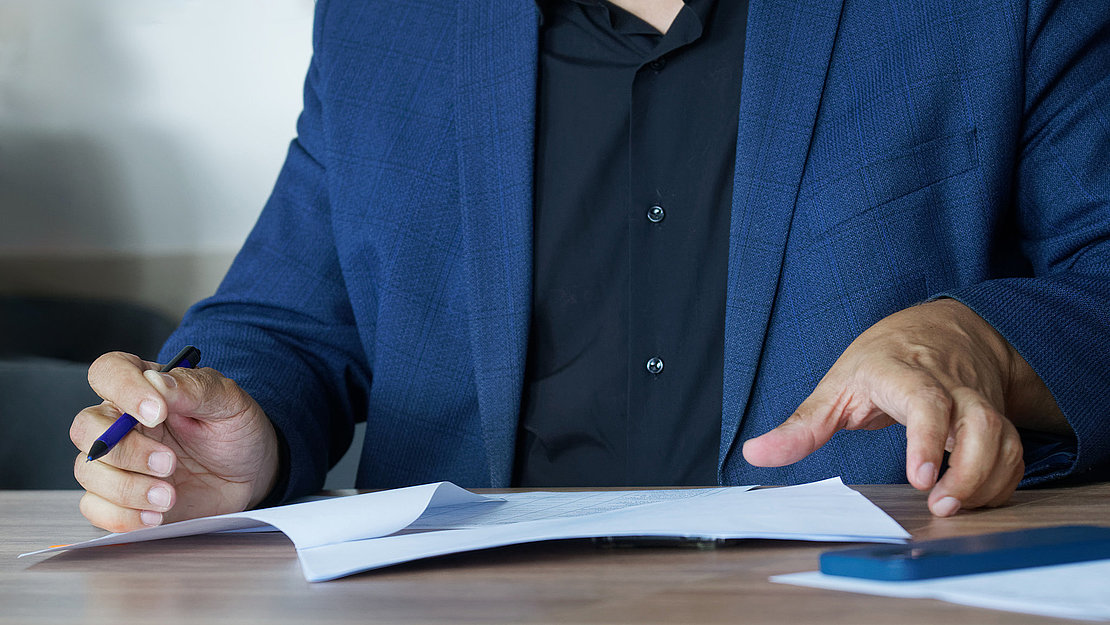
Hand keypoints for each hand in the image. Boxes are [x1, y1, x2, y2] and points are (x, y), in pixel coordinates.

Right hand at [70, 352, 279, 531]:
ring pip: (87, 470)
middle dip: (125, 450)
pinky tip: (155, 516)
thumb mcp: (229, 401)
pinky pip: (94, 507)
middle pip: (86, 428)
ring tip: (169, 495)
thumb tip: (156, 382)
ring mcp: (118, 462)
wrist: (250, 474)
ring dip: (127, 488)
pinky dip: (121, 515)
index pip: (109, 372)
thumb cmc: (235, 430)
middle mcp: (121, 423)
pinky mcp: (121, 498)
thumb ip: (194, 388)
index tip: (157, 413)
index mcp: (144, 388)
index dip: (123, 389)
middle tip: (169, 463)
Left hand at [742, 299, 1067, 516]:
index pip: (925, 400)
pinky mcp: (997, 419)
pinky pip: (1013, 452)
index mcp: (905, 373)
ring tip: (953, 508)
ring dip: (987, 480)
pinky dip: (1002, 481)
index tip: (920, 476)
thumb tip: (756, 453)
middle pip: (979, 423)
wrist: (943, 328)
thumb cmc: (883, 357)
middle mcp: (951, 386)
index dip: (928, 438)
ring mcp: (978, 402)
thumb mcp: (837, 384)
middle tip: (940, 505)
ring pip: (1004, 438)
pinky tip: (973, 500)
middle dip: (968, 469)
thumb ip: (801, 424)